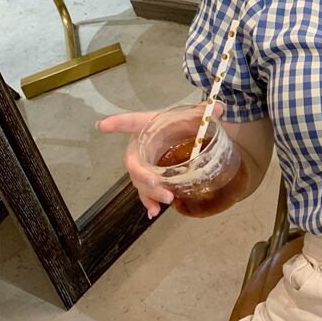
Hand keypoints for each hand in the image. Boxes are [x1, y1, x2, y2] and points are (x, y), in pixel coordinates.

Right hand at [96, 101, 223, 218]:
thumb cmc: (181, 122)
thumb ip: (204, 112)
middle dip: (143, 176)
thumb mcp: (192, 116)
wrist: (183, 134)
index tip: (102, 125)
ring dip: (150, 193)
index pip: (130, 122)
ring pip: (140, 181)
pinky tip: (154, 213)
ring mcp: (143, 164)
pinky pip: (145, 192)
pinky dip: (149, 202)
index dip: (117, 123)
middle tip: (156, 184)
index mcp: (146, 125)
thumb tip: (219, 107)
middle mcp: (140, 146)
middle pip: (135, 163)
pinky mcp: (149, 178)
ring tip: (166, 200)